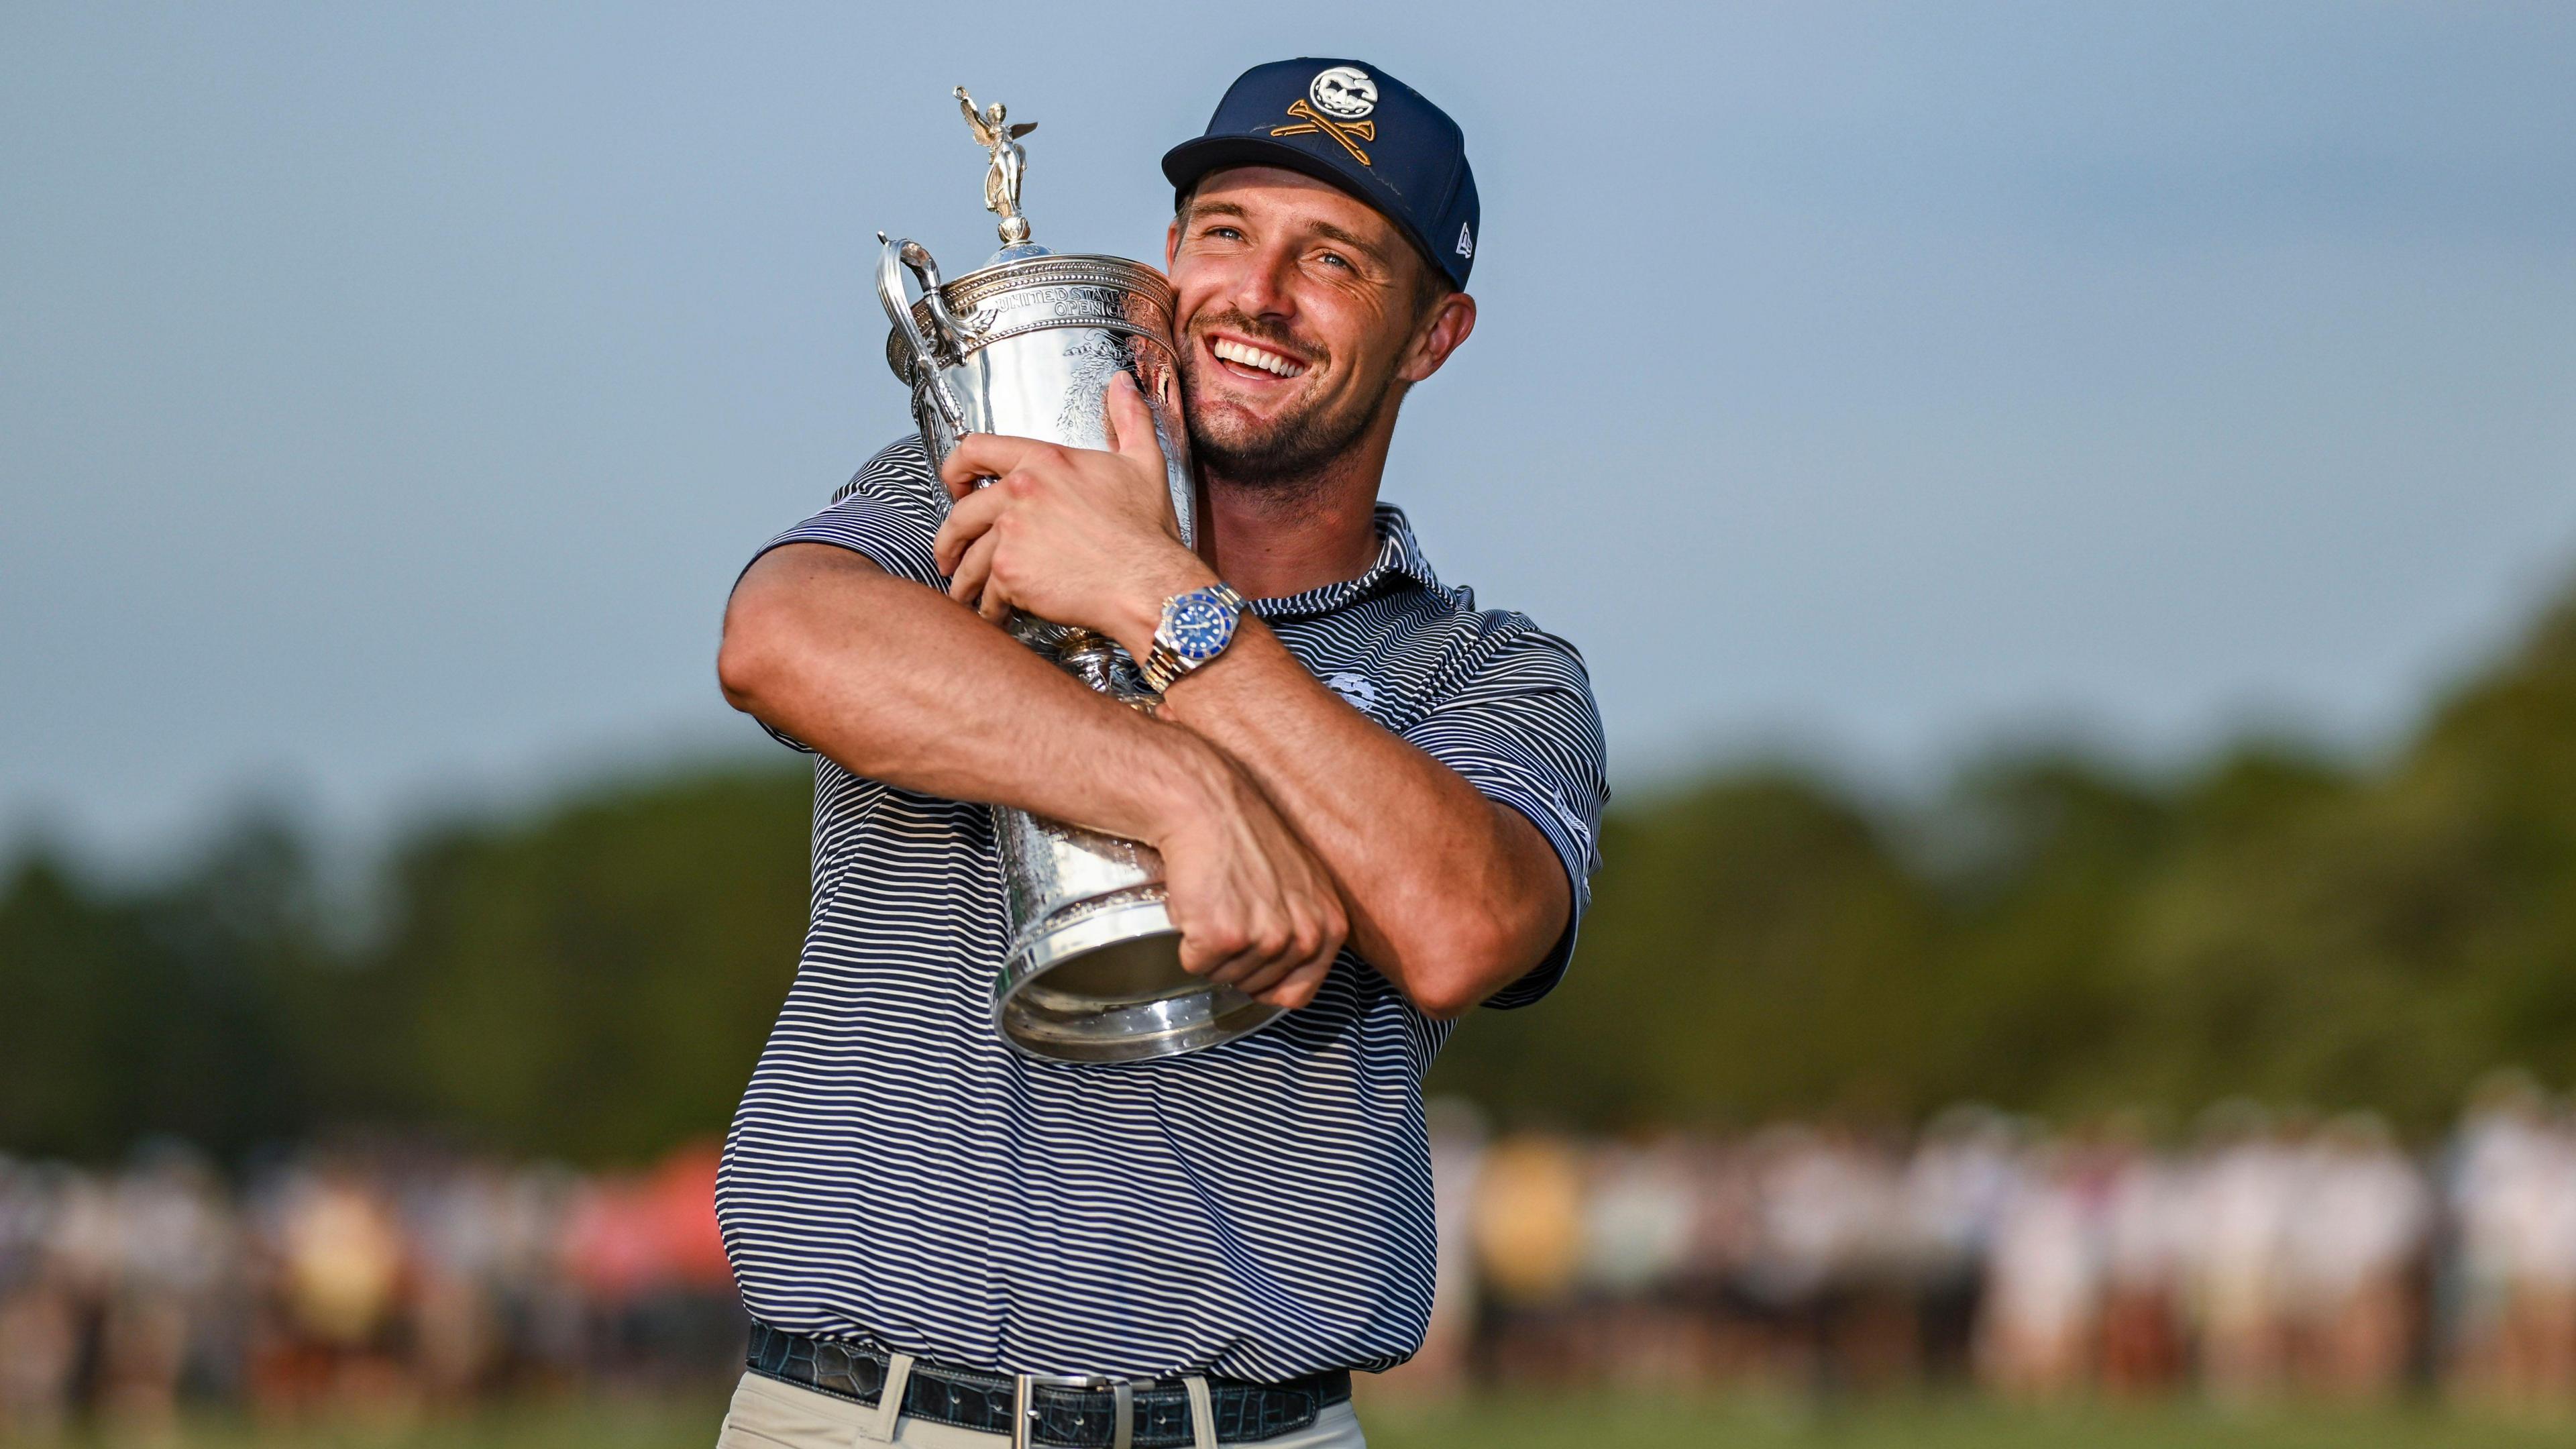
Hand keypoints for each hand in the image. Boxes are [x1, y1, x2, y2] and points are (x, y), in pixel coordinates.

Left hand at [932, 372, 1212, 657]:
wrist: (1148, 582)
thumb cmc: (1146, 530)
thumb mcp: (1144, 463)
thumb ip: (1129, 419)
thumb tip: (1122, 384)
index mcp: (1044, 461)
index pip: (976, 448)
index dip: (956, 468)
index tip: (954, 485)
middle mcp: (1019, 493)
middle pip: (961, 513)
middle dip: (949, 538)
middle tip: (949, 554)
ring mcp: (1011, 534)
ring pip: (969, 558)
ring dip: (963, 579)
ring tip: (965, 593)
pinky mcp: (1010, 573)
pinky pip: (987, 591)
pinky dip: (988, 607)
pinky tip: (994, 613)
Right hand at [1148, 740, 1347, 1009]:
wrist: (1206, 804)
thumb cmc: (1246, 837)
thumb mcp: (1302, 884)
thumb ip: (1305, 930)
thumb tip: (1287, 975)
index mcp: (1331, 927)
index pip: (1299, 993)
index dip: (1267, 980)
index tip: (1252, 951)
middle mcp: (1306, 935)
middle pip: (1258, 988)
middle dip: (1235, 958)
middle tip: (1229, 908)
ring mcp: (1266, 937)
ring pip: (1225, 978)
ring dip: (1210, 946)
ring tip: (1216, 898)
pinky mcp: (1224, 936)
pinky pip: (1196, 964)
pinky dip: (1187, 937)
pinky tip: (1198, 899)